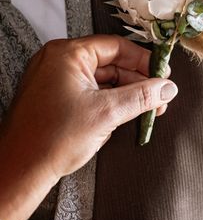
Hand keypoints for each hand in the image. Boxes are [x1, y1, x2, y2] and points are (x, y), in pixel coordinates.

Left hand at [0, 35, 176, 179]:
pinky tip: (126, 114)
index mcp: (67, 55)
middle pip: (112, 62)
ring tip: (146, 108)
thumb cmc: (49, 140)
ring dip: (127, 93)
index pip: (117, 46)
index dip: (144, 61)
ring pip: (104, 78)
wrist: (20, 173)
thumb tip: (165, 88)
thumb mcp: (107, 113)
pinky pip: (92, 91)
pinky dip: (111, 101)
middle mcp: (59, 62)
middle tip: (158, 94)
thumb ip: (142, 96)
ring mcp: (56, 80)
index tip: (162, 74)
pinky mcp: (57, 97)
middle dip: (138, 81)